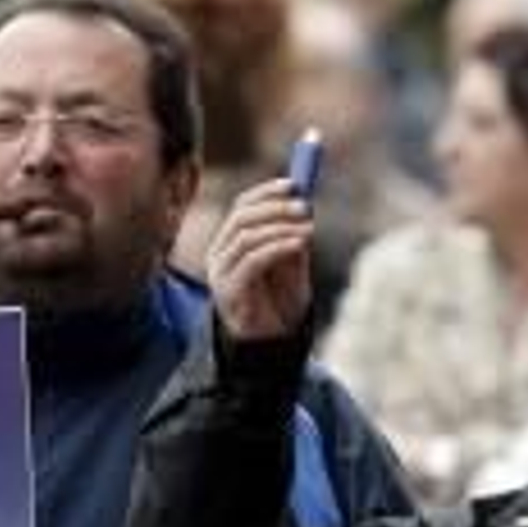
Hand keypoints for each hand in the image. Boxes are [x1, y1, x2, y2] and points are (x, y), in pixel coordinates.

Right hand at [206, 178, 313, 340]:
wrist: (274, 341)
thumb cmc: (281, 299)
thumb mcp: (290, 260)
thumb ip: (291, 234)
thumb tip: (303, 201)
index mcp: (231, 241)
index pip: (242, 205)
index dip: (267, 192)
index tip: (294, 185)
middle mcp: (220, 253)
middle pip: (241, 218)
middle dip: (275, 208)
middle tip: (305, 206)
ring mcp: (221, 273)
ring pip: (245, 237)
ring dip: (280, 228)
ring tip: (308, 229)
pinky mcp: (229, 292)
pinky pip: (251, 261)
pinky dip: (277, 247)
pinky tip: (299, 243)